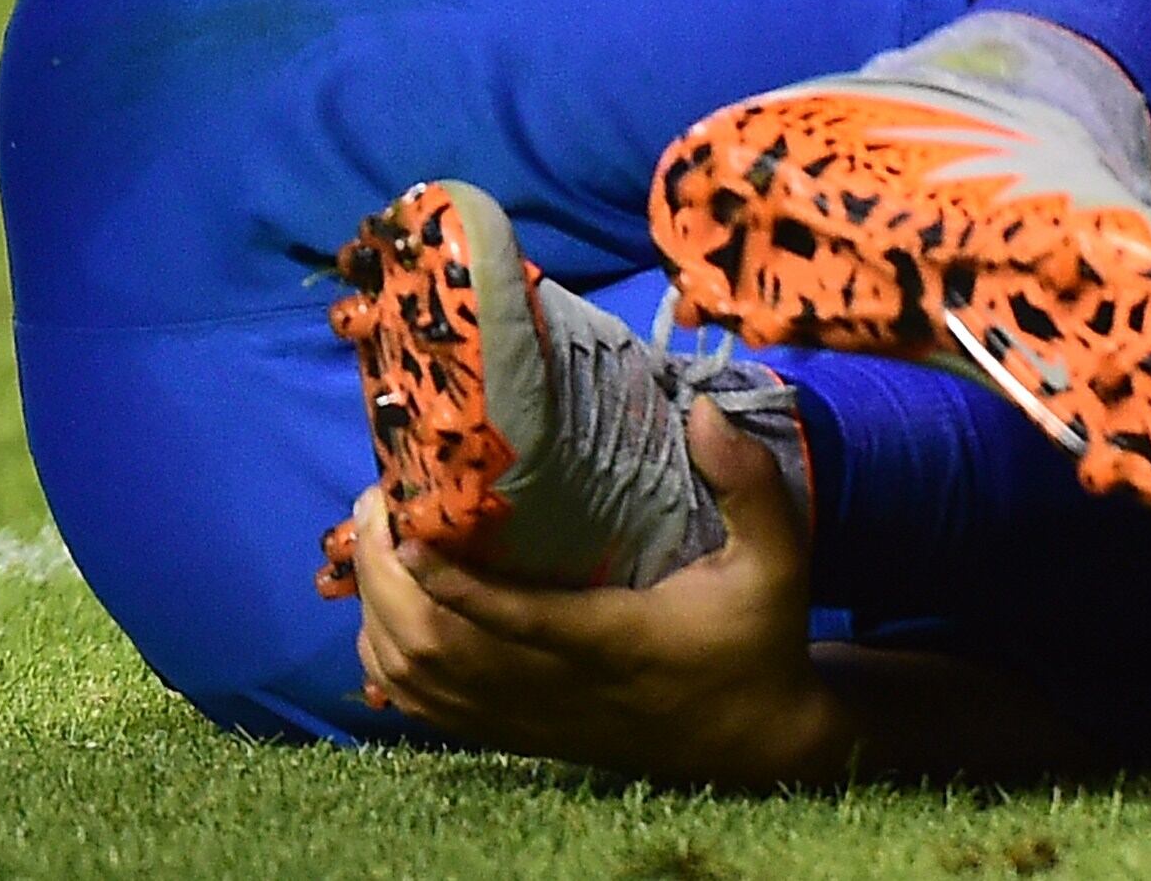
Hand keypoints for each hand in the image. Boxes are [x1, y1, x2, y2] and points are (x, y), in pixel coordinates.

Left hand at [349, 400, 845, 786]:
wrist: (752, 741)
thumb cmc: (758, 640)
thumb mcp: (776, 560)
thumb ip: (750, 483)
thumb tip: (701, 409)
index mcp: (614, 640)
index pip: (518, 621)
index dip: (454, 581)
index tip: (409, 527)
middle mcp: (557, 685)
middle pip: (437, 649)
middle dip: (385, 578)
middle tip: (378, 505)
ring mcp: (528, 715)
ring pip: (416, 681)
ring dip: (377, 611)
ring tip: (374, 540)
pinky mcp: (517, 731)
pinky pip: (424, 708)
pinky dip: (387, 658)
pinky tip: (387, 606)